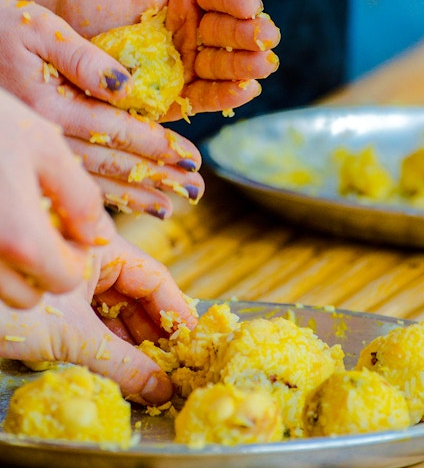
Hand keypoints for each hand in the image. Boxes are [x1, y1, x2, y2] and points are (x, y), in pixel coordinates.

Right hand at [0, 0, 203, 214]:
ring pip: (94, 182)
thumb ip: (84, 58)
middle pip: (113, 163)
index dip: (158, 146)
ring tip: (170, 208)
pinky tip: (127, 207)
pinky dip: (104, 198)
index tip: (192, 159)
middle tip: (196, 189)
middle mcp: (46, 136)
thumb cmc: (0, 28)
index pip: (118, 130)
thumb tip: (130, 88)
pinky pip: (72, 183)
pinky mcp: (34, 155)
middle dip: (158, 177)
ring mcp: (37, 152)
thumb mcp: (40, 29)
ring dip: (136, 196)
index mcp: (52, 105)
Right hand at [0, 88, 114, 308]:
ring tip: (13, 217)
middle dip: (44, 267)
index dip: (77, 256)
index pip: (66, 280)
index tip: (69, 227)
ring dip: (14, 265)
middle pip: (29, 295)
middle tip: (42, 224)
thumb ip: (81, 198)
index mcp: (19, 238)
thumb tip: (98, 237)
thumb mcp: (46, 147)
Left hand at [0, 234, 196, 404]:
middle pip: (140, 295)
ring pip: (120, 312)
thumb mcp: (70, 336)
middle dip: (158, 333)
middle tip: (178, 366)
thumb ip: (120, 363)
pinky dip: (113, 346)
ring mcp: (79, 280)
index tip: (196, 341)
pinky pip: (100, 322)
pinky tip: (130, 370)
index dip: (177, 311)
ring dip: (137, 343)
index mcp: (100, 244)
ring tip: (157, 374)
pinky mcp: (66, 303)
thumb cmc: (5, 308)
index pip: (153, 277)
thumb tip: (161, 388)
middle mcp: (93, 257)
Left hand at [58, 0, 280, 121]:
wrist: (67, 40)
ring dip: (246, 66)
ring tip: (263, 65)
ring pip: (225, 65)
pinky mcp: (179, 94)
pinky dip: (226, 96)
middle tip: (266, 38)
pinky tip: (246, 90)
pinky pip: (205, 96)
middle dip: (250, 35)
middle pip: (231, 30)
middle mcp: (196, 28)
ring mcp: (189, 62)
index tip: (247, 4)